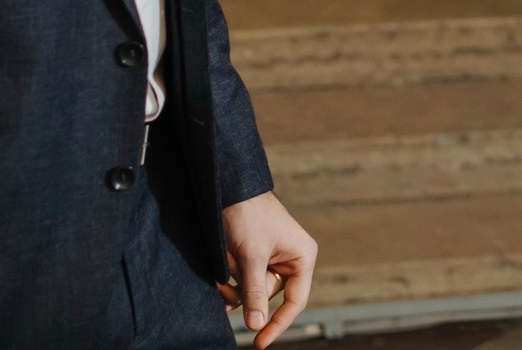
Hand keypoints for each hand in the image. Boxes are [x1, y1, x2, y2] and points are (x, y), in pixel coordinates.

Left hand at [220, 192, 317, 346]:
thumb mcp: (251, 256)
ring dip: (233, 286)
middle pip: (268, 297)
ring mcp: (271, 260)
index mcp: (302, 257)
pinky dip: (229, 282)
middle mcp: (290, 260)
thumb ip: (255, 292)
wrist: (228, 187)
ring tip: (221, 268)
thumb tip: (257, 326)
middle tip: (224, 284)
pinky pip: (243, 283)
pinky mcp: (254, 259)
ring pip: (252, 292)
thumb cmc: (248, 215)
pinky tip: (219, 272)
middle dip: (244, 294)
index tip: (259, 343)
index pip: (295, 302)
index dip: (278, 324)